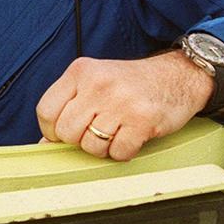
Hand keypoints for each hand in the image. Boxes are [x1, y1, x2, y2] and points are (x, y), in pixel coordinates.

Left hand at [36, 52, 216, 160]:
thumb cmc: (132, 84)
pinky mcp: (142, 119)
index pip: (46, 111)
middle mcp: (98, 83)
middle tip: (98, 131)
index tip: (66, 132)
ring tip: (117, 132)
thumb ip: (69, 106)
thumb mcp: (95, 82)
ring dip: (104, 148)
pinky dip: (124, 152)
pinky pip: (118, 152)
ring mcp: (121, 101)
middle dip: (80, 140)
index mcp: (81, 71)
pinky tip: (132, 136)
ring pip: (91, 146)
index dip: (53, 130)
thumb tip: (45, 144)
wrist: (178, 75)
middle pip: (66, 132)